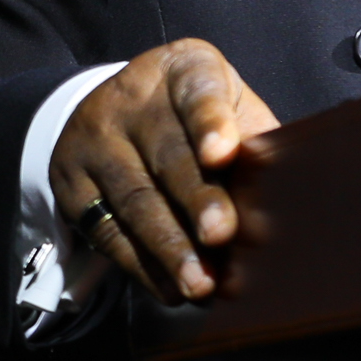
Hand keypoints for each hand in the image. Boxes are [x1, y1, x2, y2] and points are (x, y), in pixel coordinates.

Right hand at [49, 39, 281, 303]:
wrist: (115, 110)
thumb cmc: (194, 118)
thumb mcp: (229, 108)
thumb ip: (254, 141)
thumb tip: (288, 198)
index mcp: (183, 72)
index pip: (198, 92)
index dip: (211, 124)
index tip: (223, 155)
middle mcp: (130, 100)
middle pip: (166, 154)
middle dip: (196, 200)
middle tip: (221, 237)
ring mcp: (94, 140)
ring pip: (134, 198)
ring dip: (169, 247)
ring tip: (200, 283)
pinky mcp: (72, 183)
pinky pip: (107, 230)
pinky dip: (142, 265)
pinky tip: (169, 288)